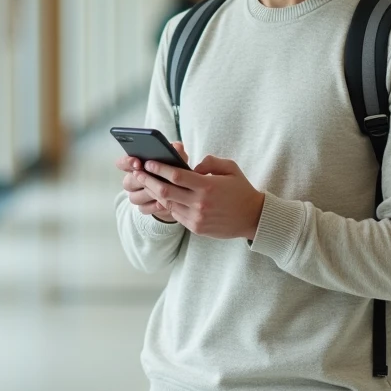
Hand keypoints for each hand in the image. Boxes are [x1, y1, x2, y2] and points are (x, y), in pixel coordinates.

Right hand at [116, 142, 188, 222]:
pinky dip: (153, 206)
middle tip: (150, 177)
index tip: (138, 163)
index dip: (127, 162)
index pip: (122, 163)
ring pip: (134, 197)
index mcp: (136, 166)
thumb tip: (176, 147)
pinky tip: (163, 203)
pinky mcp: (144, 207)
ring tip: (160, 191)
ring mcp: (137, 195)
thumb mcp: (177, 159)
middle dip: (139, 180)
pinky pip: (143, 209)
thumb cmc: (174, 171)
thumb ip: (176, 151)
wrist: (181, 192)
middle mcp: (133, 180)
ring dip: (147, 194)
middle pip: (128, 182)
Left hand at [138, 155, 264, 239]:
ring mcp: (197, 218)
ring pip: (168, 204)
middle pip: (165, 190)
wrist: (252, 217)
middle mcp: (200, 203)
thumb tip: (192, 166)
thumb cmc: (241, 189)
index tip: (148, 162)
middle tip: (138, 172)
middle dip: (149, 180)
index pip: (176, 175)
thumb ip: (210, 162)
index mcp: (208, 186)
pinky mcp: (196, 228)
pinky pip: (176, 215)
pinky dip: (167, 205)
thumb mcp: (230, 168)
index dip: (159, 168)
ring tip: (145, 183)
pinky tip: (161, 196)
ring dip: (155, 193)